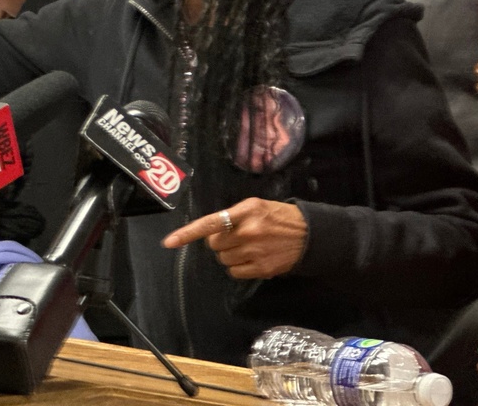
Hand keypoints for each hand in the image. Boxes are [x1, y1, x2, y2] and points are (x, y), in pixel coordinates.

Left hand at [162, 198, 306, 279]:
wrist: (308, 234)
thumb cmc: (278, 216)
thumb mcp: (256, 205)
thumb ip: (233, 215)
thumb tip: (209, 231)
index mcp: (246, 211)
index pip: (211, 222)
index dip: (188, 233)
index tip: (169, 242)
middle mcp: (248, 231)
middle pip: (214, 244)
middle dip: (219, 241)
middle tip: (236, 236)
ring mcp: (255, 251)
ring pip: (222, 259)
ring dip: (229, 254)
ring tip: (247, 246)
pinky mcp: (261, 268)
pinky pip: (234, 272)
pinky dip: (238, 267)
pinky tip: (252, 258)